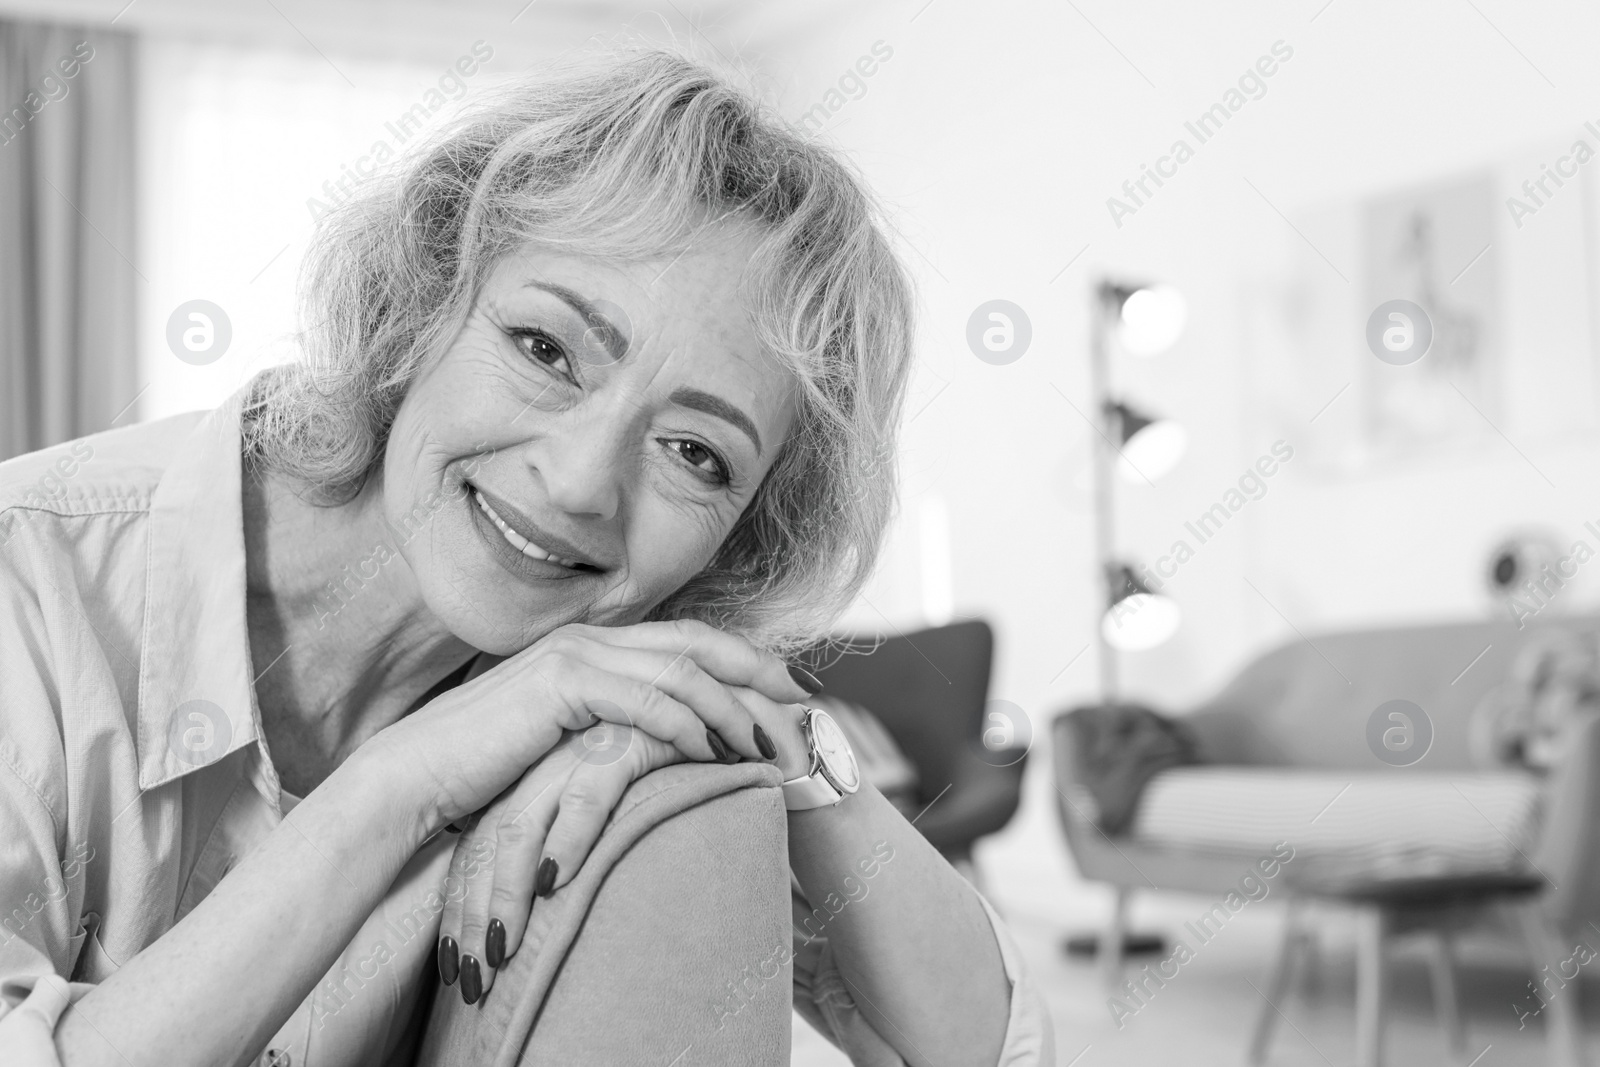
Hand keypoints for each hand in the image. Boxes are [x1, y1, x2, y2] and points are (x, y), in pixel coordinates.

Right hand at [365, 620, 816, 839]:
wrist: (417, 778)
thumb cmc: (486, 771)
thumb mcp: (563, 745)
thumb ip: (609, 733)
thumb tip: (662, 750)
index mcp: (594, 648)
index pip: (687, 642)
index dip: (746, 659)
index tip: (793, 687)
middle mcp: (590, 641)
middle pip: (698, 644)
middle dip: (758, 669)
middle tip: (806, 701)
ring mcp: (575, 656)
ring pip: (680, 671)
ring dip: (733, 704)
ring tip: (772, 739)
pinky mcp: (561, 686)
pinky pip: (643, 700)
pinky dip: (686, 722)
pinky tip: (716, 748)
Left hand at [438, 723, 685, 1002]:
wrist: (747, 729)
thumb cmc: (691, 789)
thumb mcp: (619, 824)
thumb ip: (577, 852)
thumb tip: (539, 919)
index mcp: (537, 774)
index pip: (480, 843)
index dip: (462, 904)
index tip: (454, 968)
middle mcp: (552, 756)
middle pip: (488, 838)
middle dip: (470, 911)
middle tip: (467, 980)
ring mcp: (588, 741)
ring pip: (522, 821)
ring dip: (504, 893)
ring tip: (500, 952)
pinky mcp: (631, 734)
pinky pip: (589, 791)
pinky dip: (567, 838)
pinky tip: (554, 881)